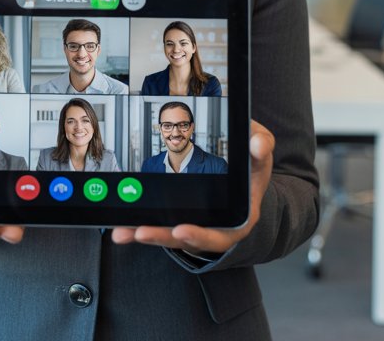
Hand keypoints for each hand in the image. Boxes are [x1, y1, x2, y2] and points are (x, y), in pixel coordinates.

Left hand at [111, 120, 274, 255]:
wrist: (244, 174)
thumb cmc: (252, 166)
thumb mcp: (262, 155)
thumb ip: (262, 148)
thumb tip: (258, 143)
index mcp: (238, 218)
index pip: (220, 234)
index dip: (200, 236)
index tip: (181, 230)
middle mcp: (216, 228)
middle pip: (187, 240)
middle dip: (163, 237)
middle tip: (141, 232)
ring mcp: (196, 226)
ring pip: (169, 236)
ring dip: (145, 234)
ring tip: (123, 232)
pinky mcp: (179, 220)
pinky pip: (159, 225)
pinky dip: (140, 224)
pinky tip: (121, 225)